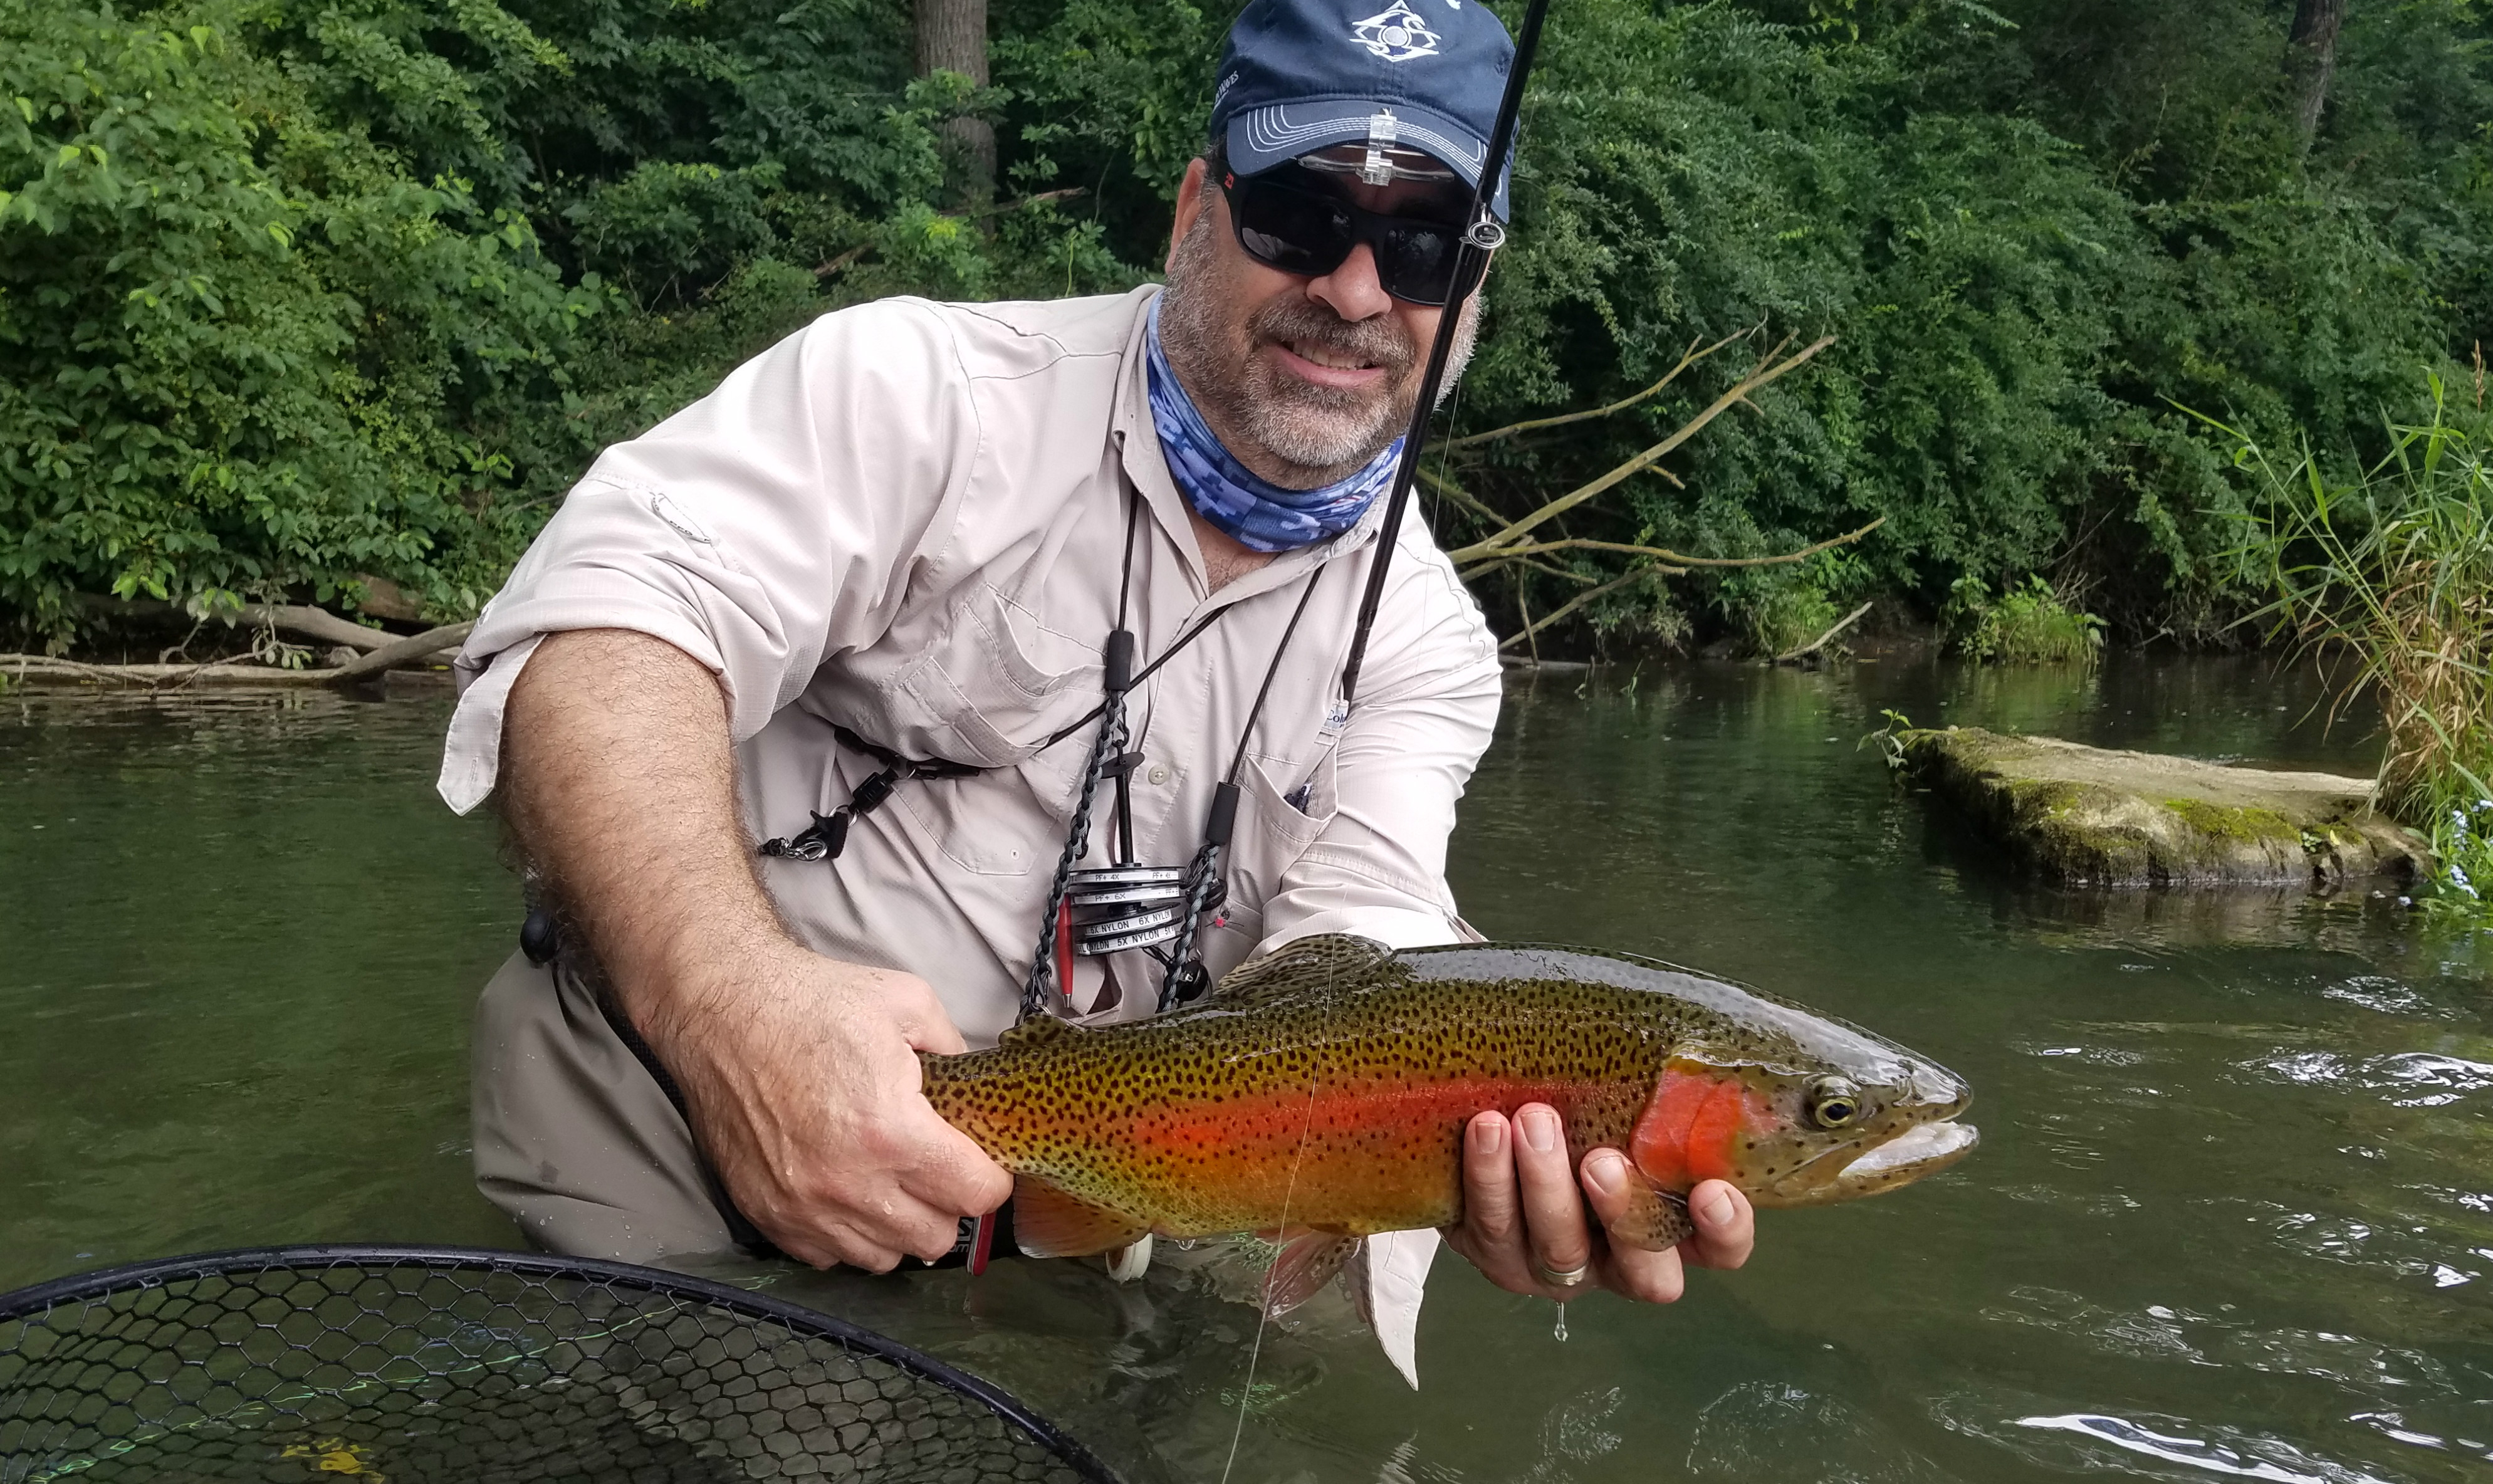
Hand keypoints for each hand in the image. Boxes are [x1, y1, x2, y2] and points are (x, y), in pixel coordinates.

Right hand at [649, 941, 1012, 1270]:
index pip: (975, 1195)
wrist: (722, 1012)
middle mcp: (849, 1183)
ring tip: (891, 1182)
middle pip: (935, 1237)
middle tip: (937, 1169)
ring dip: (898, 1225)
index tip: (983, 1163)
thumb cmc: (812, 1004)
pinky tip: (847, 1193)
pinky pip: (829, 1257)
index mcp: (891, 1131)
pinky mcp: (769, 1216)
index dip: (991, 1178)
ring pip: (884, 1257)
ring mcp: (804, 1207)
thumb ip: (956, 1050)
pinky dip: (847, 1235)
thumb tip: (979, 1087)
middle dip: (947, 1204)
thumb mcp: (908, 1003)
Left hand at [1441, 1103, 1754, 1303]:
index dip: (1724, 1231)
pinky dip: (1488, 1178)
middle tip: (1600, 1160)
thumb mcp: (1623, 1098)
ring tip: (1530, 1121)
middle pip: (1642, 1271)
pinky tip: (1485, 1130)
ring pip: (1559, 1246)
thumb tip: (1670, 1025)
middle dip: (1621, 1212)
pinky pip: (1491, 1227)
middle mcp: (1621, 1261)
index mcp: (1672, 1224)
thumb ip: (1651, 1084)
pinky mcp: (1497, 1256)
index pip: (1720, 1248)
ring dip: (1545, 1185)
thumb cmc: (1581, 1107)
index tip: (1710, 1190)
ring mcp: (1558, 1266)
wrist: (1491, 1124)